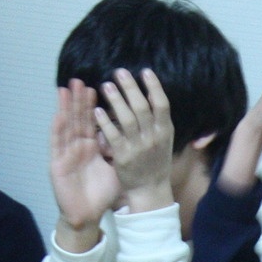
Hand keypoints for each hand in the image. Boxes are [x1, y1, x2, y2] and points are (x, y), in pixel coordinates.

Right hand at [48, 80, 120, 249]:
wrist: (86, 215)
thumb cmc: (99, 194)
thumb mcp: (114, 170)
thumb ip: (120, 152)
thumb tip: (135, 137)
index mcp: (91, 147)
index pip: (93, 122)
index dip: (94, 106)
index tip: (100, 87)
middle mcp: (77, 147)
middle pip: (78, 120)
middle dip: (79, 100)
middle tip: (80, 80)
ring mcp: (66, 154)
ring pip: (65, 127)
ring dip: (65, 108)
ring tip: (66, 89)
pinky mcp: (57, 164)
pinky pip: (57, 145)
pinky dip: (57, 129)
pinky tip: (58, 115)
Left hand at [97, 67, 176, 213]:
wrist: (150, 190)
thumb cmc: (155, 162)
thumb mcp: (164, 140)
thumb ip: (159, 120)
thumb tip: (153, 93)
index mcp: (165, 131)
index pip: (162, 105)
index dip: (155, 87)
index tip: (145, 71)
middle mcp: (153, 138)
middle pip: (142, 108)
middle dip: (131, 88)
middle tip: (120, 72)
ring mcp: (138, 147)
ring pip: (127, 119)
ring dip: (116, 100)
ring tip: (106, 85)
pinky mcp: (123, 157)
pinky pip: (113, 135)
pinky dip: (105, 122)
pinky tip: (96, 110)